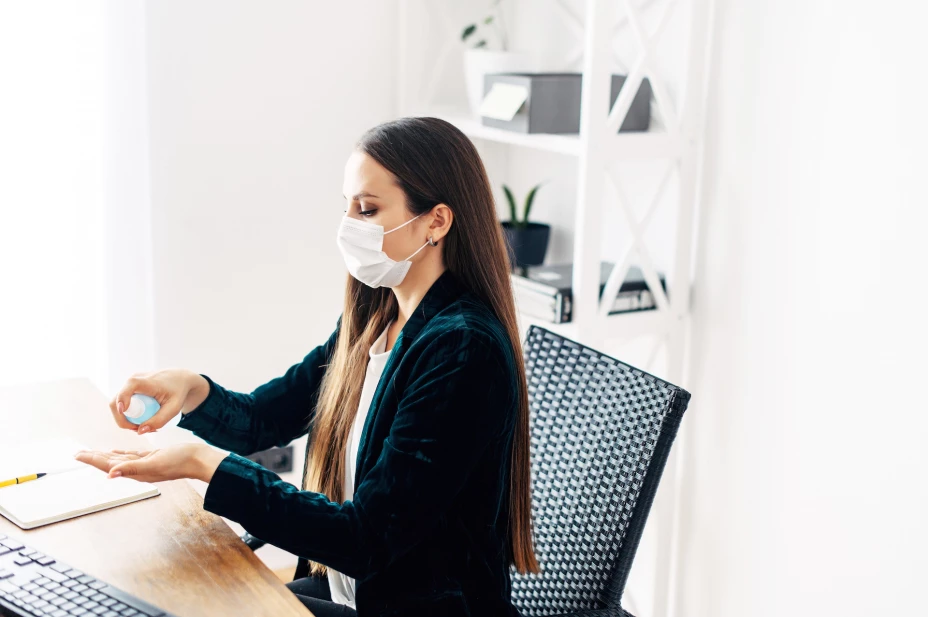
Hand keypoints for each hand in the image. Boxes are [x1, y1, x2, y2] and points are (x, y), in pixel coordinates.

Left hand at [73, 444, 227, 482]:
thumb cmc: (180, 461)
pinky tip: (116, 450)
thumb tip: (110, 474)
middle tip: (78, 453)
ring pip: (119, 459)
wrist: (199, 459)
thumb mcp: (155, 463)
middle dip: (94, 458)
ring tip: (92, 452)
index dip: (93, 460)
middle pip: (110, 463)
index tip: (78, 455)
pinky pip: (132, 455)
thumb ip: (132, 468)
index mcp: (136, 471)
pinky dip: (121, 453)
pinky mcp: (153, 457)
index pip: (108, 465)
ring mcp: (146, 463)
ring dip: (105, 455)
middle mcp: (138, 469)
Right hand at [109, 369, 208, 434]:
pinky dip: (128, 414)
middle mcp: (133, 380)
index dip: (121, 401)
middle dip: (124, 420)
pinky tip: (142, 420)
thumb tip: (140, 431)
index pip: (127, 389)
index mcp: (145, 382)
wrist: (179, 379)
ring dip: (125, 419)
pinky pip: (122, 403)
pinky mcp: (129, 388)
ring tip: (144, 425)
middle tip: (139, 429)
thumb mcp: (174, 408)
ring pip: (117, 404)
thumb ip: (159, 420)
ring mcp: (129, 384)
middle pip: (116, 402)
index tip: (124, 413)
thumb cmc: (178, 392)